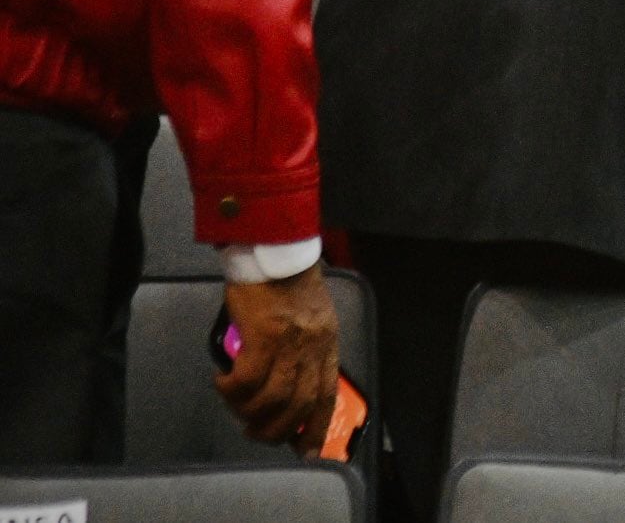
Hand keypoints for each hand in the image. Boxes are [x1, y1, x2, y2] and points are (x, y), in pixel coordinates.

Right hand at [215, 265, 342, 450]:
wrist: (274, 250)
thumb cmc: (287, 283)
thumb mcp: (307, 318)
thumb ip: (301, 349)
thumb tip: (285, 384)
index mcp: (326, 343)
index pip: (326, 394)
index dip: (315, 426)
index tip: (305, 450)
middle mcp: (313, 346)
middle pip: (299, 405)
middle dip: (276, 429)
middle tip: (254, 432)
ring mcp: (289, 342)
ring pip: (272, 398)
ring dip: (249, 412)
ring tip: (235, 408)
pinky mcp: (263, 335)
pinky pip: (246, 380)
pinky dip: (231, 390)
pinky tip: (221, 382)